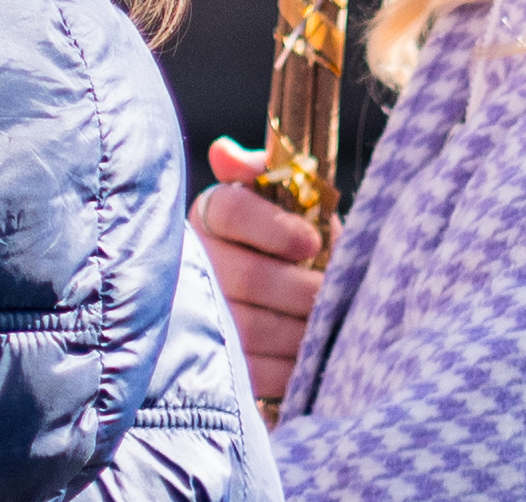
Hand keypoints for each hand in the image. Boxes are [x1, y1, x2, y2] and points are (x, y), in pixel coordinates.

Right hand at [192, 136, 327, 398]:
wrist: (280, 306)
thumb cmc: (288, 242)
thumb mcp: (283, 199)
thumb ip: (265, 171)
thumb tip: (226, 154)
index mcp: (210, 215)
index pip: (232, 211)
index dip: (277, 228)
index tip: (313, 243)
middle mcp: (197, 263)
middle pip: (247, 276)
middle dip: (299, 288)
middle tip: (327, 293)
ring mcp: (202, 318)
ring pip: (252, 328)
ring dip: (299, 328)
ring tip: (326, 323)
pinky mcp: (218, 369)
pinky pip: (257, 372)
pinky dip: (291, 366)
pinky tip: (311, 354)